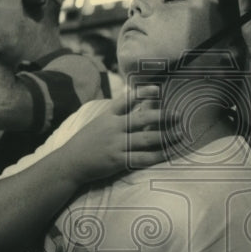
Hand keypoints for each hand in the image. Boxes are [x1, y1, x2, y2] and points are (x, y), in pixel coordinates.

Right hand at [60, 88, 174, 182]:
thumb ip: (118, 113)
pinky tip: (169, 154)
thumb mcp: (100, 121)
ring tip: (181, 134)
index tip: (158, 89)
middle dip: (162, 116)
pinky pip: (142, 158)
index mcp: (109, 115)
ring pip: (146, 139)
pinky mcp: (118, 161)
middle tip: (179, 115)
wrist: (70, 163)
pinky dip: (157, 156)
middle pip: (142, 119)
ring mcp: (116, 144)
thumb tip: (140, 102)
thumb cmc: (87, 141)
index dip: (143, 93)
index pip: (127, 99)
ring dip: (166, 137)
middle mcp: (114, 127)